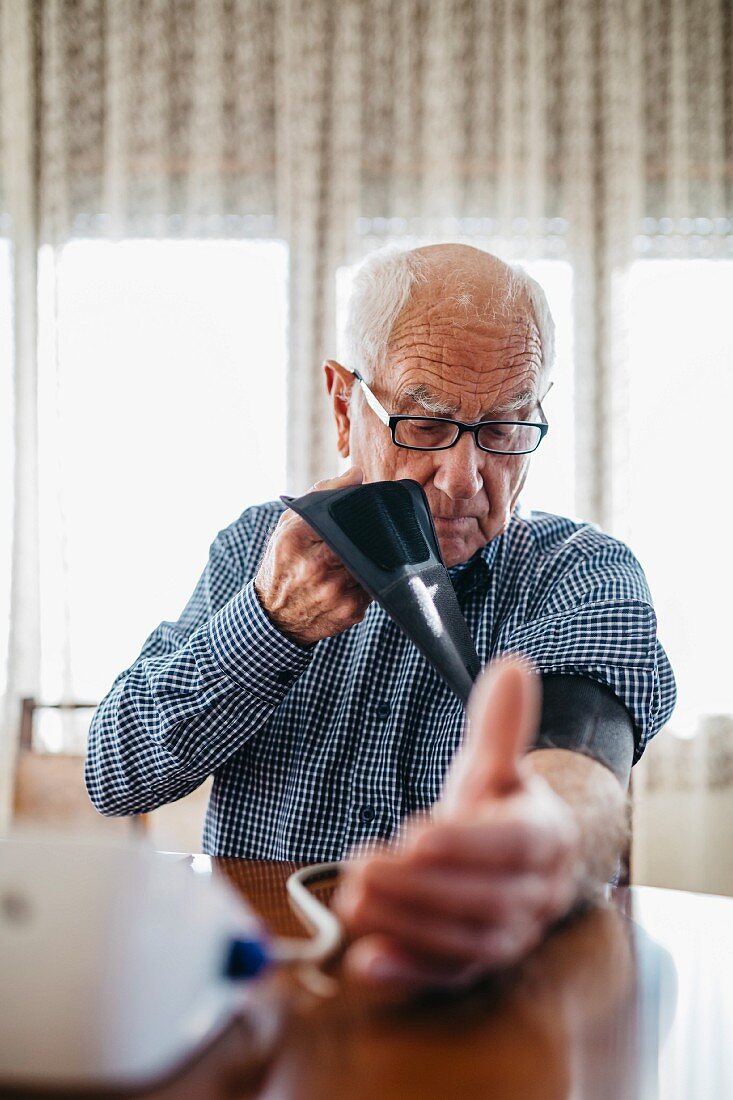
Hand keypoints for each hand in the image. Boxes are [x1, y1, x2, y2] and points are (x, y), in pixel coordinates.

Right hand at [254, 466, 371, 645]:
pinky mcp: (350, 611)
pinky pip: (373, 587)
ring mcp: (334, 592)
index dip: (361, 512)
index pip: (342, 515)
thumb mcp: (289, 525)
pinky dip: (368, 581)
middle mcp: (315, 566)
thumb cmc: (283, 563)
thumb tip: (357, 474)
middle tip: (369, 532)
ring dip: (370, 559)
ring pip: (372, 563)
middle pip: (362, 540)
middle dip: (369, 535)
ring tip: (356, 558)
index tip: (368, 509)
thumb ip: (322, 494)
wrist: (274, 616)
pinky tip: (353, 581)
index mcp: (296, 539)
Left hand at [333, 658, 579, 991]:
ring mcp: (509, 936)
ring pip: (464, 941)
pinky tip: (365, 962)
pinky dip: (407, 973)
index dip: (467, 842)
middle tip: (361, 864)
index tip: (416, 831)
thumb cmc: (501, 805)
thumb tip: (513, 665)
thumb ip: (500, 723)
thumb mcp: (496, 764)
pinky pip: (446, 977)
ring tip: (352, 898)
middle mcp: (536, 895)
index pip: (514, 845)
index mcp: (546, 838)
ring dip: (406, 922)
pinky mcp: (476, 965)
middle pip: (484, 899)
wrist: (523, 860)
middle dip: (419, 884)